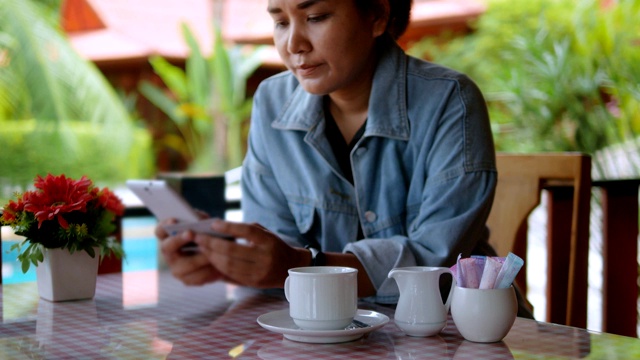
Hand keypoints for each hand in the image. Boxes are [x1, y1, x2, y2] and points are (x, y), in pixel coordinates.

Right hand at [155, 219, 222, 285]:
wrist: (219, 255)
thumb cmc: (207, 233)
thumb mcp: (205, 223)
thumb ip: (200, 219)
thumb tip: (201, 220)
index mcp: (169, 236)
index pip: (160, 230)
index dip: (164, 225)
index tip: (174, 220)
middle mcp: (169, 253)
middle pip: (168, 247)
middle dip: (179, 239)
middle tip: (190, 233)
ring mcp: (176, 268)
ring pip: (187, 264)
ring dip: (201, 257)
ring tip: (214, 250)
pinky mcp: (188, 280)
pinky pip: (198, 277)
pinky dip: (210, 270)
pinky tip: (220, 265)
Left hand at [193, 219, 309, 288]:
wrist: (290, 268)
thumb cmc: (273, 246)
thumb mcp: (265, 234)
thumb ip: (246, 230)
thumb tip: (219, 228)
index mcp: (269, 241)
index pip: (247, 232)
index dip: (229, 227)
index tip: (213, 224)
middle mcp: (265, 257)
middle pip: (233, 250)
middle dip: (212, 244)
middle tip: (198, 237)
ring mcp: (259, 272)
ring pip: (229, 265)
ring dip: (212, 256)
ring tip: (202, 248)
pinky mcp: (254, 282)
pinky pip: (231, 275)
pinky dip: (218, 266)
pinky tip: (211, 259)